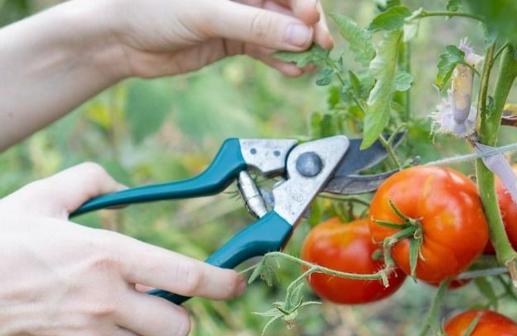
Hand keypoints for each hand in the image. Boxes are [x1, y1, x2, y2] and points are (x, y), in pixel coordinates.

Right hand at [0, 163, 245, 335]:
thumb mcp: (41, 199)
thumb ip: (89, 181)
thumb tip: (119, 185)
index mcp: (107, 256)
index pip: (187, 277)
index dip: (223, 282)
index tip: (237, 281)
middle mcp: (106, 300)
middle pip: (178, 327)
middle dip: (179, 313)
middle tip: (158, 294)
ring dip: (144, 327)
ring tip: (112, 304)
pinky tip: (91, 322)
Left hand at [100, 0, 333, 78]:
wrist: (118, 39)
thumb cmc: (151, 9)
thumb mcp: (206, 13)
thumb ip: (255, 25)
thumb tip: (302, 36)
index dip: (305, 3)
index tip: (313, 24)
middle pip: (289, 7)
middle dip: (308, 28)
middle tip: (322, 50)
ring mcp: (239, 16)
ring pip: (281, 30)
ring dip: (297, 47)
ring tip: (309, 66)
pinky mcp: (233, 40)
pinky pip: (267, 48)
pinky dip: (281, 60)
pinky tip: (293, 71)